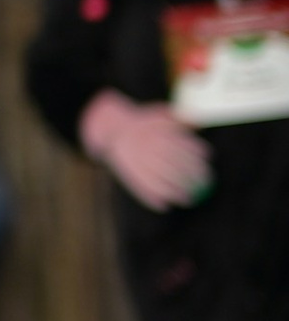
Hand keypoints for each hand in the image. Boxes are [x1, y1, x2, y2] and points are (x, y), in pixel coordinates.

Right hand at [80, 89, 209, 209]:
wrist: (113, 129)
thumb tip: (201, 125)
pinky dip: (153, 199)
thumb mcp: (160, 114)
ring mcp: (137, 160)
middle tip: (205, 183)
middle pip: (173, 163)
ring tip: (189, 200)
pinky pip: (142, 187)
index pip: (180, 143)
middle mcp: (146, 146)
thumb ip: (179, 120)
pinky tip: (165, 206)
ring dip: (176, 192)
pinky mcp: (128, 172)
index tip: (207, 157)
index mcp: (156, 131)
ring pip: (159, 179)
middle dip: (191, 175)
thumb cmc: (144, 123)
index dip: (196, 151)